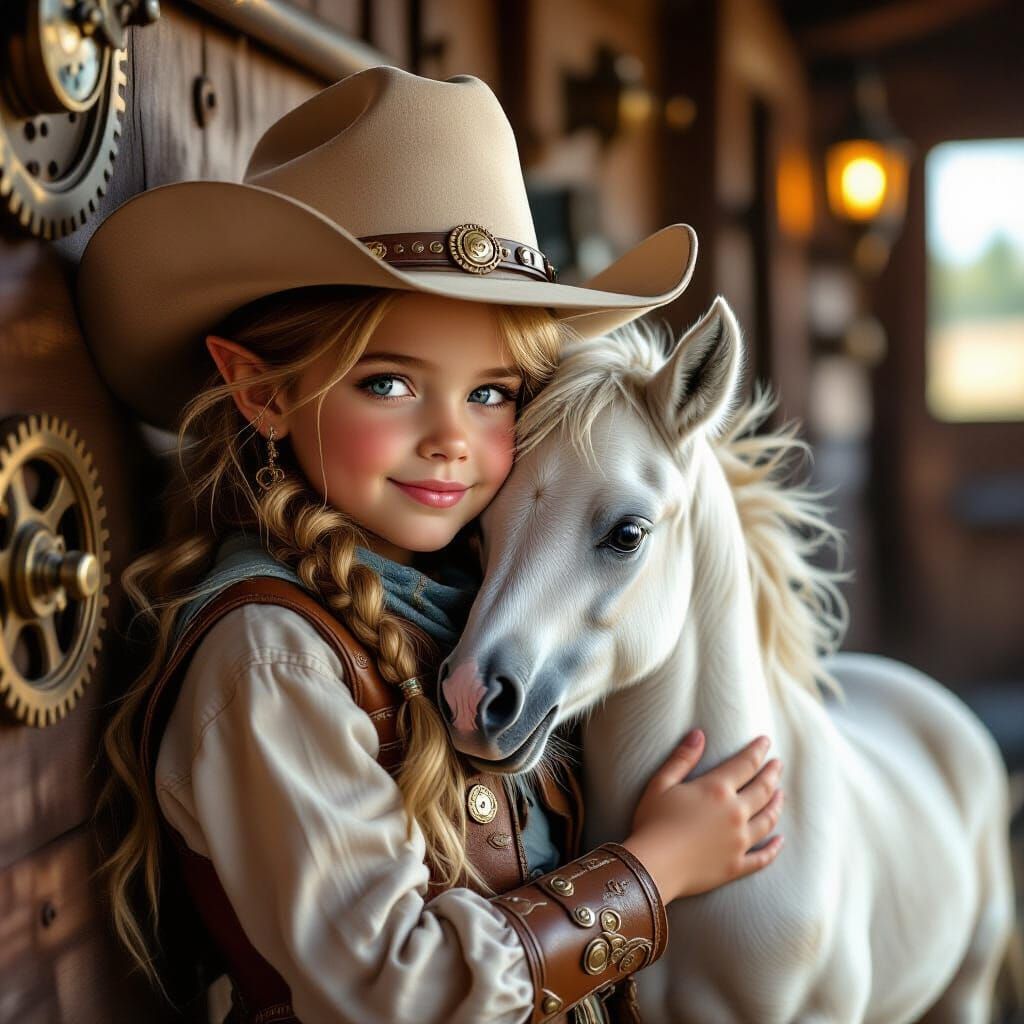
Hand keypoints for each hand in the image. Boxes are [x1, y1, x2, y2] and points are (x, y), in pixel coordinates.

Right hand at [621, 730, 783, 901]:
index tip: (766, 741)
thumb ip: (683, 758)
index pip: (745, 764)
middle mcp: (735, 813)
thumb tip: (699, 734)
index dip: (758, 750)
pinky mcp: (737, 865)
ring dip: (777, 804)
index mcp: (717, 790)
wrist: (653, 866)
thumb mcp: (661, 783)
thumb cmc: (652, 822)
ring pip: (768, 820)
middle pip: (763, 790)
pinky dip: (774, 848)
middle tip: (778, 764)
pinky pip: (763, 856)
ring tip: (781, 794)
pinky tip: (780, 840)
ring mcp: (739, 841)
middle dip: (772, 774)